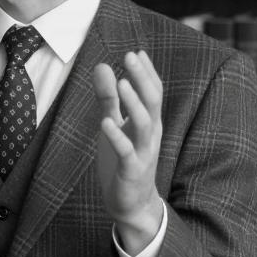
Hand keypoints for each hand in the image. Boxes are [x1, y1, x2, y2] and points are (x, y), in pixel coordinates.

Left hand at [93, 50, 165, 255]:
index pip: (153, 93)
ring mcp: (143, 153)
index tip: (137, 51)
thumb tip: (104, 66)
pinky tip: (105, 122)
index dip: (146, 72)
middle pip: (152, 103)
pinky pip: (126, 152)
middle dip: (142, 79)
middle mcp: (150, 135)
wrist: (132, 204)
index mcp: (148, 123)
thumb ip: (109, 98)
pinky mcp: (131, 170)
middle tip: (130, 56)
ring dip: (134, 104)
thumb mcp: (115, 123)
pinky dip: (117, 136)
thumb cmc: (123, 159)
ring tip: (121, 83)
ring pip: (144, 125)